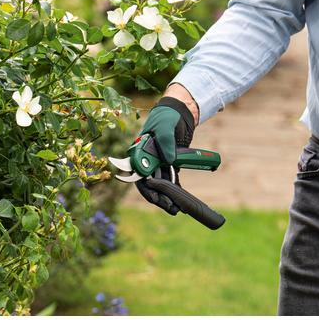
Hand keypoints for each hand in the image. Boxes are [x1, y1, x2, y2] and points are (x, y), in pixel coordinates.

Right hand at [134, 96, 195, 213]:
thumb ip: (166, 143)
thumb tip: (169, 161)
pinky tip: (180, 199)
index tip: (155, 198)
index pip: (138, 173)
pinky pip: (170, 178)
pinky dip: (175, 189)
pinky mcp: (170, 162)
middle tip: (169, 207)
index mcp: (140, 150)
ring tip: (176, 208)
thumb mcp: (165, 127)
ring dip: (167, 196)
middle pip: (149, 182)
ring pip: (160, 183)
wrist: (180, 111)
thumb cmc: (167, 116)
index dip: (146, 188)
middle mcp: (148, 158)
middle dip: (158, 197)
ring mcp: (159, 161)